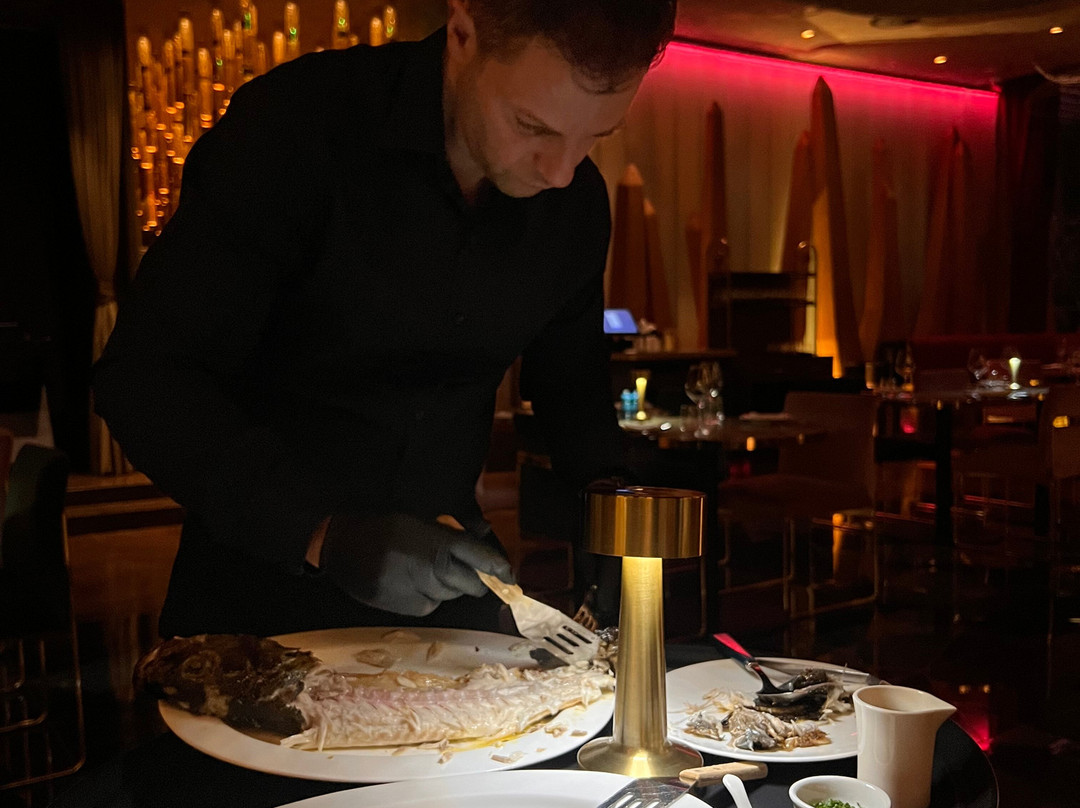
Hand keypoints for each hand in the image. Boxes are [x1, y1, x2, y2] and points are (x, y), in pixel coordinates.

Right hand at [319, 513, 512, 615]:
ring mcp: (421, 589)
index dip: (498, 568)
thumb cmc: (385, 528)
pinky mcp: (407, 608)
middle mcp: (434, 567)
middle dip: (473, 581)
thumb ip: (453, 529)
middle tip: (463, 573)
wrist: (343, 545)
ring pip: (451, 596)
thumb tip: (483, 530)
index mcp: (439, 541)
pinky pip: (431, 606)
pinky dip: (428, 598)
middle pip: (472, 584)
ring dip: (447, 588)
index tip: (509, 576)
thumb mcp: (420, 520)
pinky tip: (411, 584)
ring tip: (425, 572)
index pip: (480, 556)